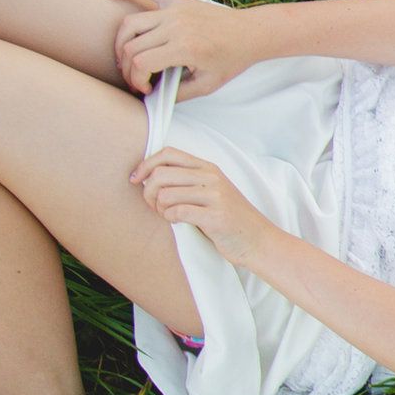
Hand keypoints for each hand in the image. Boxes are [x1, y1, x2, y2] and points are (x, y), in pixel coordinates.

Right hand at [107, 0, 256, 96]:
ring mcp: (174, 10)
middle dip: (126, 67)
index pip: (140, 64)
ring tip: (125, 57)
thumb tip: (152, 98)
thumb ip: (177, 94)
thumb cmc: (232, 58)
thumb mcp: (207, 85)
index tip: (144, 87)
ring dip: (121, 42)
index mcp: (184, 48)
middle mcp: (176, 26)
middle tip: (135, 77)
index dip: (135, 80)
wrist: (251, 33)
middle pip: (131, 46)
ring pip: (131, 24)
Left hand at [129, 148, 276, 265]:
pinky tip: (178, 222)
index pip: (168, 153)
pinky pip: (177, 212)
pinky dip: (170, 219)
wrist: (258, 241)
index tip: (136, 179)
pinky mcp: (215, 216)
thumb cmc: (229, 218)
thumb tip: (148, 176)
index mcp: (208, 168)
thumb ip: (187, 180)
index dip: (145, 164)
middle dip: (148, 192)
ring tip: (168, 215)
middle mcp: (212, 177)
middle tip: (153, 205)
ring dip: (159, 208)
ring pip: (165, 194)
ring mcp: (215, 196)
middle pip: (161, 174)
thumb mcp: (211, 191)